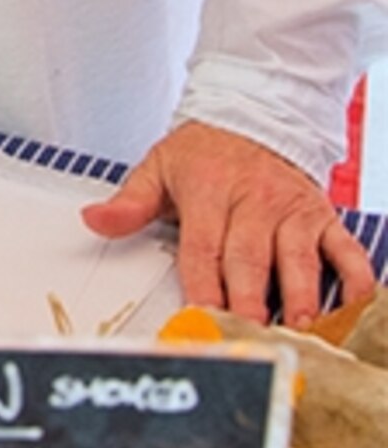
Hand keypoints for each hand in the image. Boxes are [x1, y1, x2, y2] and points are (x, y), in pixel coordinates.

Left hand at [82, 118, 377, 326]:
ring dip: (301, 296)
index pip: (204, 248)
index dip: (203, 285)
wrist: (255, 111)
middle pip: (250, 259)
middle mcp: (255, 201)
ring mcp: (293, 210)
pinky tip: (351, 307)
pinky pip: (345, 248)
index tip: (201, 317)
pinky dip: (354, 278)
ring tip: (299, 329)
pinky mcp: (324, 215)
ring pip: (299, 257)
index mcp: (210, 192)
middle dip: (250, 300)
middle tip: (249, 335)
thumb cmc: (205, 151)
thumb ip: (130, 202)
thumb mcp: (159, 166)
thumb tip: (94, 220)